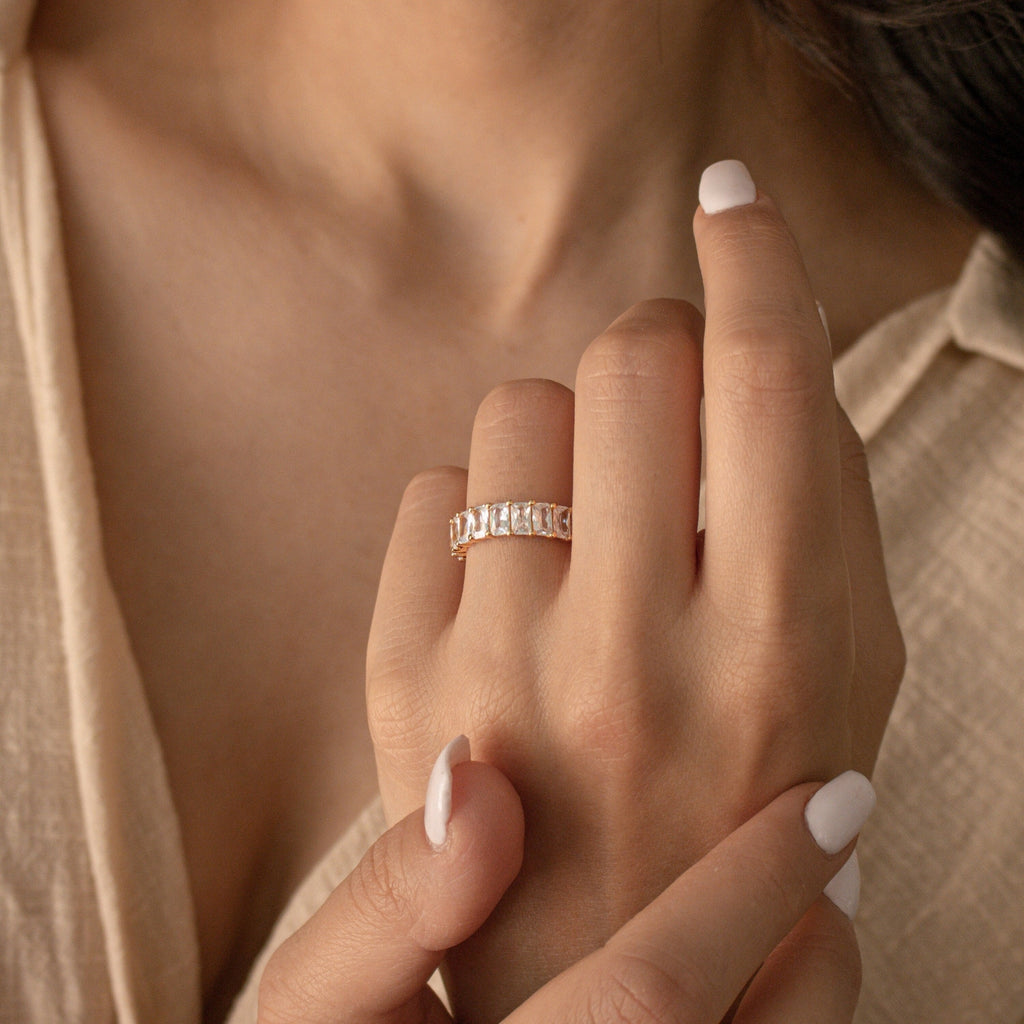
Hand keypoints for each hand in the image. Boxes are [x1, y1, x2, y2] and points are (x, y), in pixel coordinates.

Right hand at [257, 747, 871, 1023]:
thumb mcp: (312, 1001)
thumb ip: (385, 897)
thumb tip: (475, 776)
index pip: (648, 994)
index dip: (753, 885)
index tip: (828, 801)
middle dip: (812, 945)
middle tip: (832, 843)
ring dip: (810, 990)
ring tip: (812, 909)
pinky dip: (776, 1015)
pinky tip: (757, 971)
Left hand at [367, 161, 904, 1017]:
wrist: (600, 968)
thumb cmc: (739, 820)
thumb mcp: (842, 683)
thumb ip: (826, 517)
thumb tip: (769, 360)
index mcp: (776, 641)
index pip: (769, 378)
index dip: (756, 257)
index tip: (732, 200)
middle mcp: (636, 647)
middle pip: (634, 359)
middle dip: (655, 349)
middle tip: (662, 408)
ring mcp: (503, 664)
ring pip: (518, 410)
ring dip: (563, 437)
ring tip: (583, 529)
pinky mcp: (404, 680)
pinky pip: (430, 494)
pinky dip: (475, 511)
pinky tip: (511, 585)